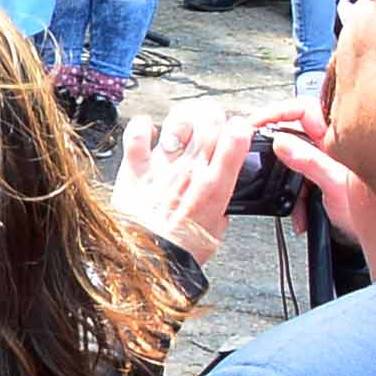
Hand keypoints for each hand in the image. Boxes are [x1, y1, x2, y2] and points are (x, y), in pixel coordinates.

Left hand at [115, 100, 250, 268]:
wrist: (142, 260)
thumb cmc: (177, 250)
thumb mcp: (215, 232)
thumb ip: (220, 211)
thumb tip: (221, 206)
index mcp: (214, 187)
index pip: (236, 141)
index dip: (240, 127)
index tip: (239, 128)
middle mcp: (189, 171)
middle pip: (209, 122)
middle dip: (214, 115)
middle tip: (211, 122)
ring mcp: (161, 167)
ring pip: (178, 122)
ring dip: (184, 117)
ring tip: (184, 123)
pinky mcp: (135, 168)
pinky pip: (136, 134)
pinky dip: (142, 126)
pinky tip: (147, 129)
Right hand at [264, 96, 375, 275]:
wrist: (366, 238)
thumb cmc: (365, 210)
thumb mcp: (335, 184)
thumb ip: (309, 162)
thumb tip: (281, 142)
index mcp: (337, 138)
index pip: (303, 109)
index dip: (278, 111)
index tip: (257, 123)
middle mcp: (327, 146)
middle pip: (290, 131)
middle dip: (273, 146)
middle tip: (256, 150)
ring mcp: (319, 162)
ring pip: (288, 157)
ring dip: (280, 176)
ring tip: (283, 192)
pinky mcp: (312, 179)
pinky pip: (290, 179)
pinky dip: (287, 195)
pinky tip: (295, 208)